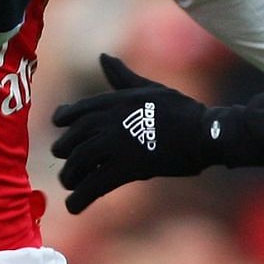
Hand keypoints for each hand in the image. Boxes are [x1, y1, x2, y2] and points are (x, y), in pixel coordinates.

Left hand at [51, 55, 212, 211]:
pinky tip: (73, 207)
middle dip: (64, 152)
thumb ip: (122, 77)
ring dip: (70, 176)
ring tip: (69, 185)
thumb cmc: (181, 109)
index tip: (58, 125)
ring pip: (80, 162)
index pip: (77, 111)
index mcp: (115, 102)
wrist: (204, 132)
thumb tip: (103, 57)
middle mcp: (111, 121)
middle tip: (67, 163)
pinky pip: (96, 185)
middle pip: (73, 139)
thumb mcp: (148, 87)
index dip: (64, 119)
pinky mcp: (129, 168)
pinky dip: (81, 198)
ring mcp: (119, 144)